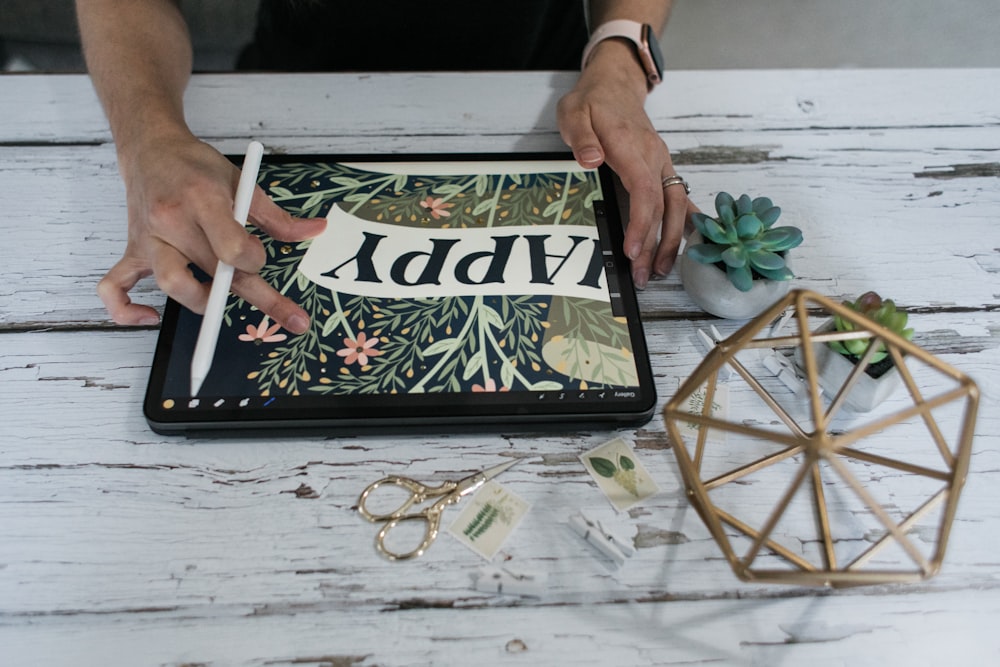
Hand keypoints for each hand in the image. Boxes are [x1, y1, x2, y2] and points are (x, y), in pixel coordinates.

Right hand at [98, 132, 326, 332]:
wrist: (150, 147)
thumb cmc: (195, 167)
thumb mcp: (241, 182)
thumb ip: (277, 216)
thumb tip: (316, 231)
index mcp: (203, 200)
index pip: (233, 248)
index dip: (255, 261)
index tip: (258, 257)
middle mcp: (172, 221)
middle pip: (213, 273)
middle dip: (258, 296)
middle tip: (292, 317)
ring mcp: (149, 239)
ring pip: (171, 285)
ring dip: (201, 302)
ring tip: (219, 298)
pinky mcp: (132, 250)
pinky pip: (114, 288)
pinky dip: (127, 310)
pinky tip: (151, 318)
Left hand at [557, 40, 693, 288]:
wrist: (614, 85)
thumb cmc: (592, 103)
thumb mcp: (574, 114)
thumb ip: (582, 138)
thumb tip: (591, 160)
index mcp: (631, 146)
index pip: (643, 191)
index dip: (642, 223)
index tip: (633, 250)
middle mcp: (653, 155)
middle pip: (661, 205)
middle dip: (656, 243)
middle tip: (643, 275)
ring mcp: (661, 161)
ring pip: (675, 204)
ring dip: (672, 238)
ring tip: (660, 269)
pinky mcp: (662, 166)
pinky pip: (679, 194)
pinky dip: (685, 219)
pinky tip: (687, 242)